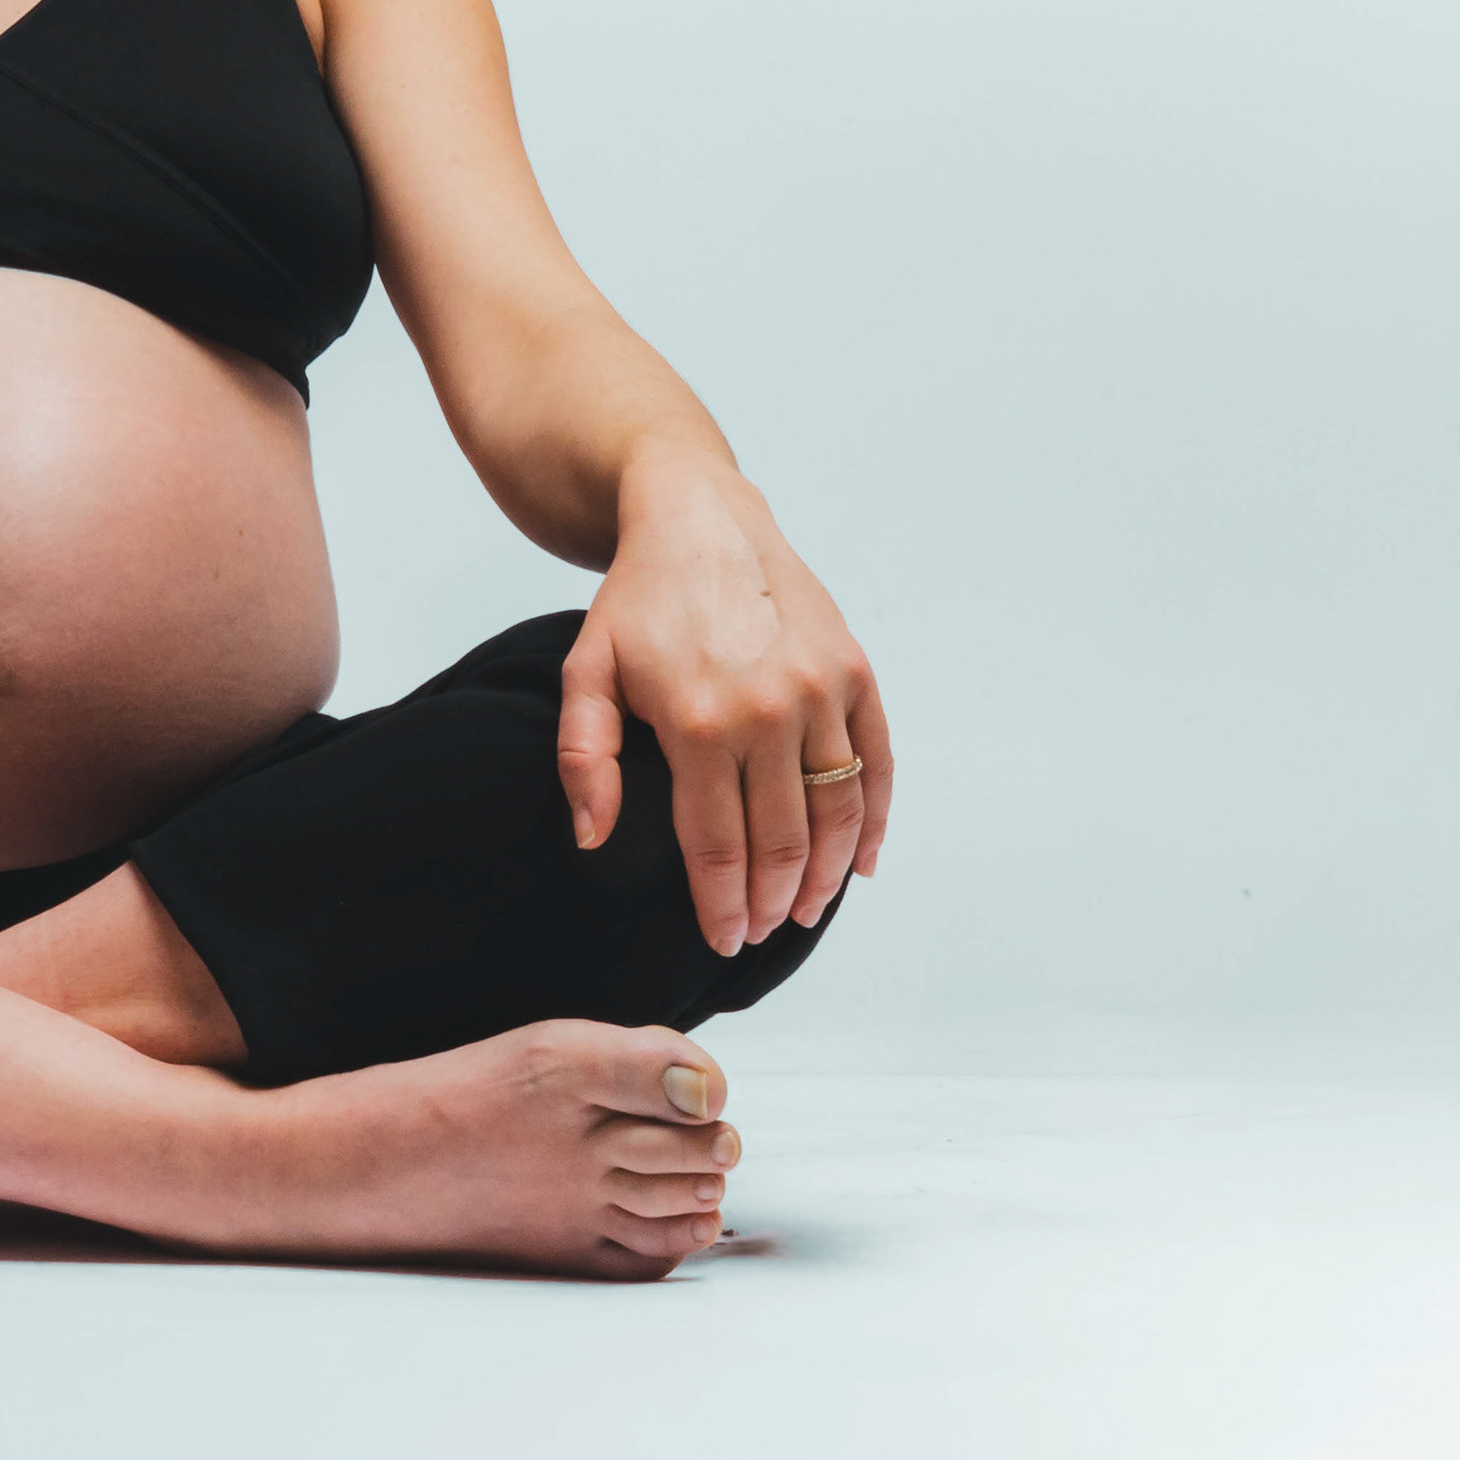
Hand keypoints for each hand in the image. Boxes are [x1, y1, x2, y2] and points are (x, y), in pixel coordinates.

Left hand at [555, 447, 890, 956]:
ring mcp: (820, 690)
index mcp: (698, 722)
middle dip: (770, 901)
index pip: (717, 845)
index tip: (721, 939)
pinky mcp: (855, 672)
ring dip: (826, 875)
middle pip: (781, 840)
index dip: (720, 904)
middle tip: (757, 933)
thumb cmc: (639, 601)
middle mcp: (768, 710)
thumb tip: (593, 840)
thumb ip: (583, 758)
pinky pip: (876, 765)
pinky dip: (874, 822)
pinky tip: (860, 864)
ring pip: (837, 813)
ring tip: (803, 911)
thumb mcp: (587, 671)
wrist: (700, 519)